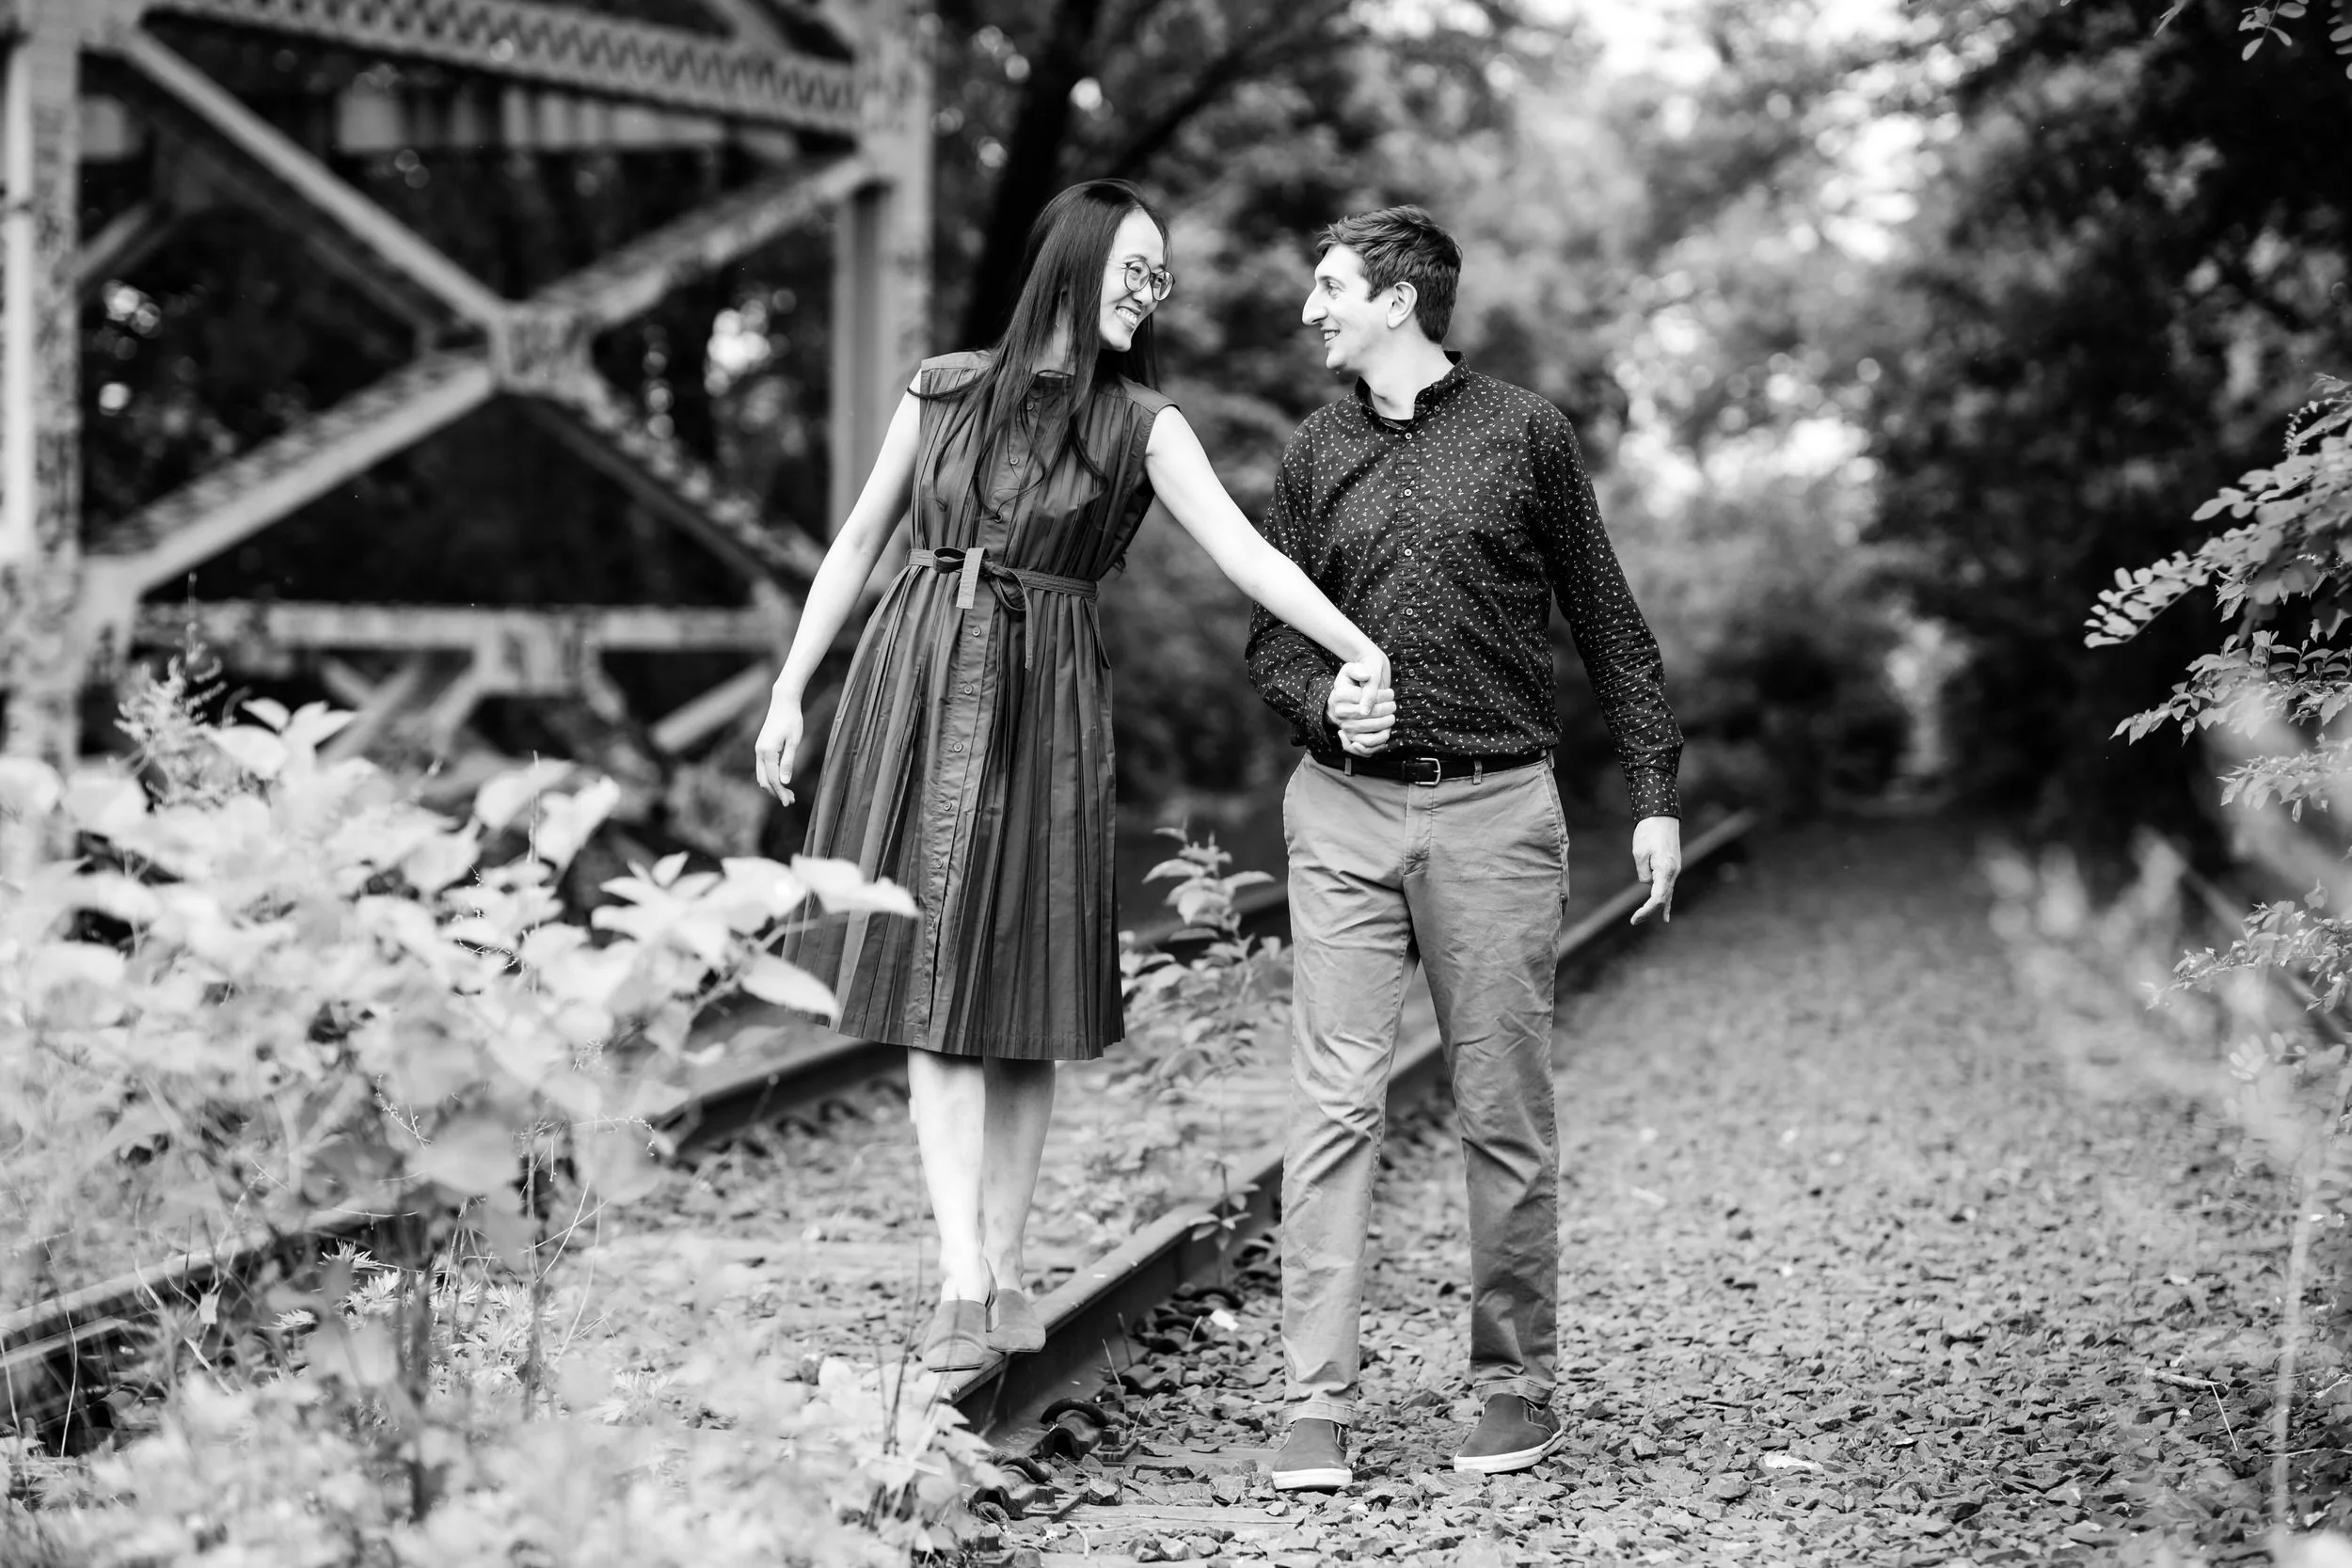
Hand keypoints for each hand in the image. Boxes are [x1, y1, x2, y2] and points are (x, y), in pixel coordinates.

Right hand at [753, 688, 803, 805]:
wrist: (783, 703)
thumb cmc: (792, 720)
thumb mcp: (794, 742)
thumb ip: (788, 762)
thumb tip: (784, 782)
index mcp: (767, 752)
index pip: (773, 779)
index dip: (780, 792)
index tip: (789, 802)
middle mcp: (759, 752)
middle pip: (764, 780)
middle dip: (776, 792)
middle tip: (790, 800)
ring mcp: (758, 750)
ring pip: (762, 775)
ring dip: (773, 786)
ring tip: (788, 793)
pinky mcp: (761, 747)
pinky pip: (763, 768)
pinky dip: (770, 777)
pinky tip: (781, 781)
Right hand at [1328, 655, 1395, 754]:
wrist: (1349, 692)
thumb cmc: (1355, 679)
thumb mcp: (1353, 668)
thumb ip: (1359, 670)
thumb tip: (1366, 677)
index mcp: (1339, 694)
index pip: (1364, 698)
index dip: (1381, 697)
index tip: (1390, 693)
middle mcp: (1339, 713)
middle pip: (1367, 715)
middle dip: (1386, 710)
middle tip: (1393, 705)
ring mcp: (1344, 726)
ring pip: (1368, 731)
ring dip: (1385, 725)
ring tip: (1391, 717)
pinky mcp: (1351, 737)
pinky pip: (1366, 745)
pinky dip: (1379, 740)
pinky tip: (1387, 729)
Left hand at [1629, 815, 1680, 925]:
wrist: (1662, 816)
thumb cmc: (1649, 833)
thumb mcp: (1639, 854)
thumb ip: (1643, 873)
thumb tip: (1647, 882)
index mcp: (1665, 870)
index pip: (1657, 898)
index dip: (1646, 910)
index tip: (1634, 919)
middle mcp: (1673, 872)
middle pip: (1662, 899)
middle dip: (1648, 911)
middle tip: (1634, 921)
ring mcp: (1674, 870)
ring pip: (1666, 894)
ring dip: (1655, 907)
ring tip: (1642, 919)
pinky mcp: (1671, 866)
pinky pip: (1668, 888)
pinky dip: (1665, 901)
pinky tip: (1665, 914)